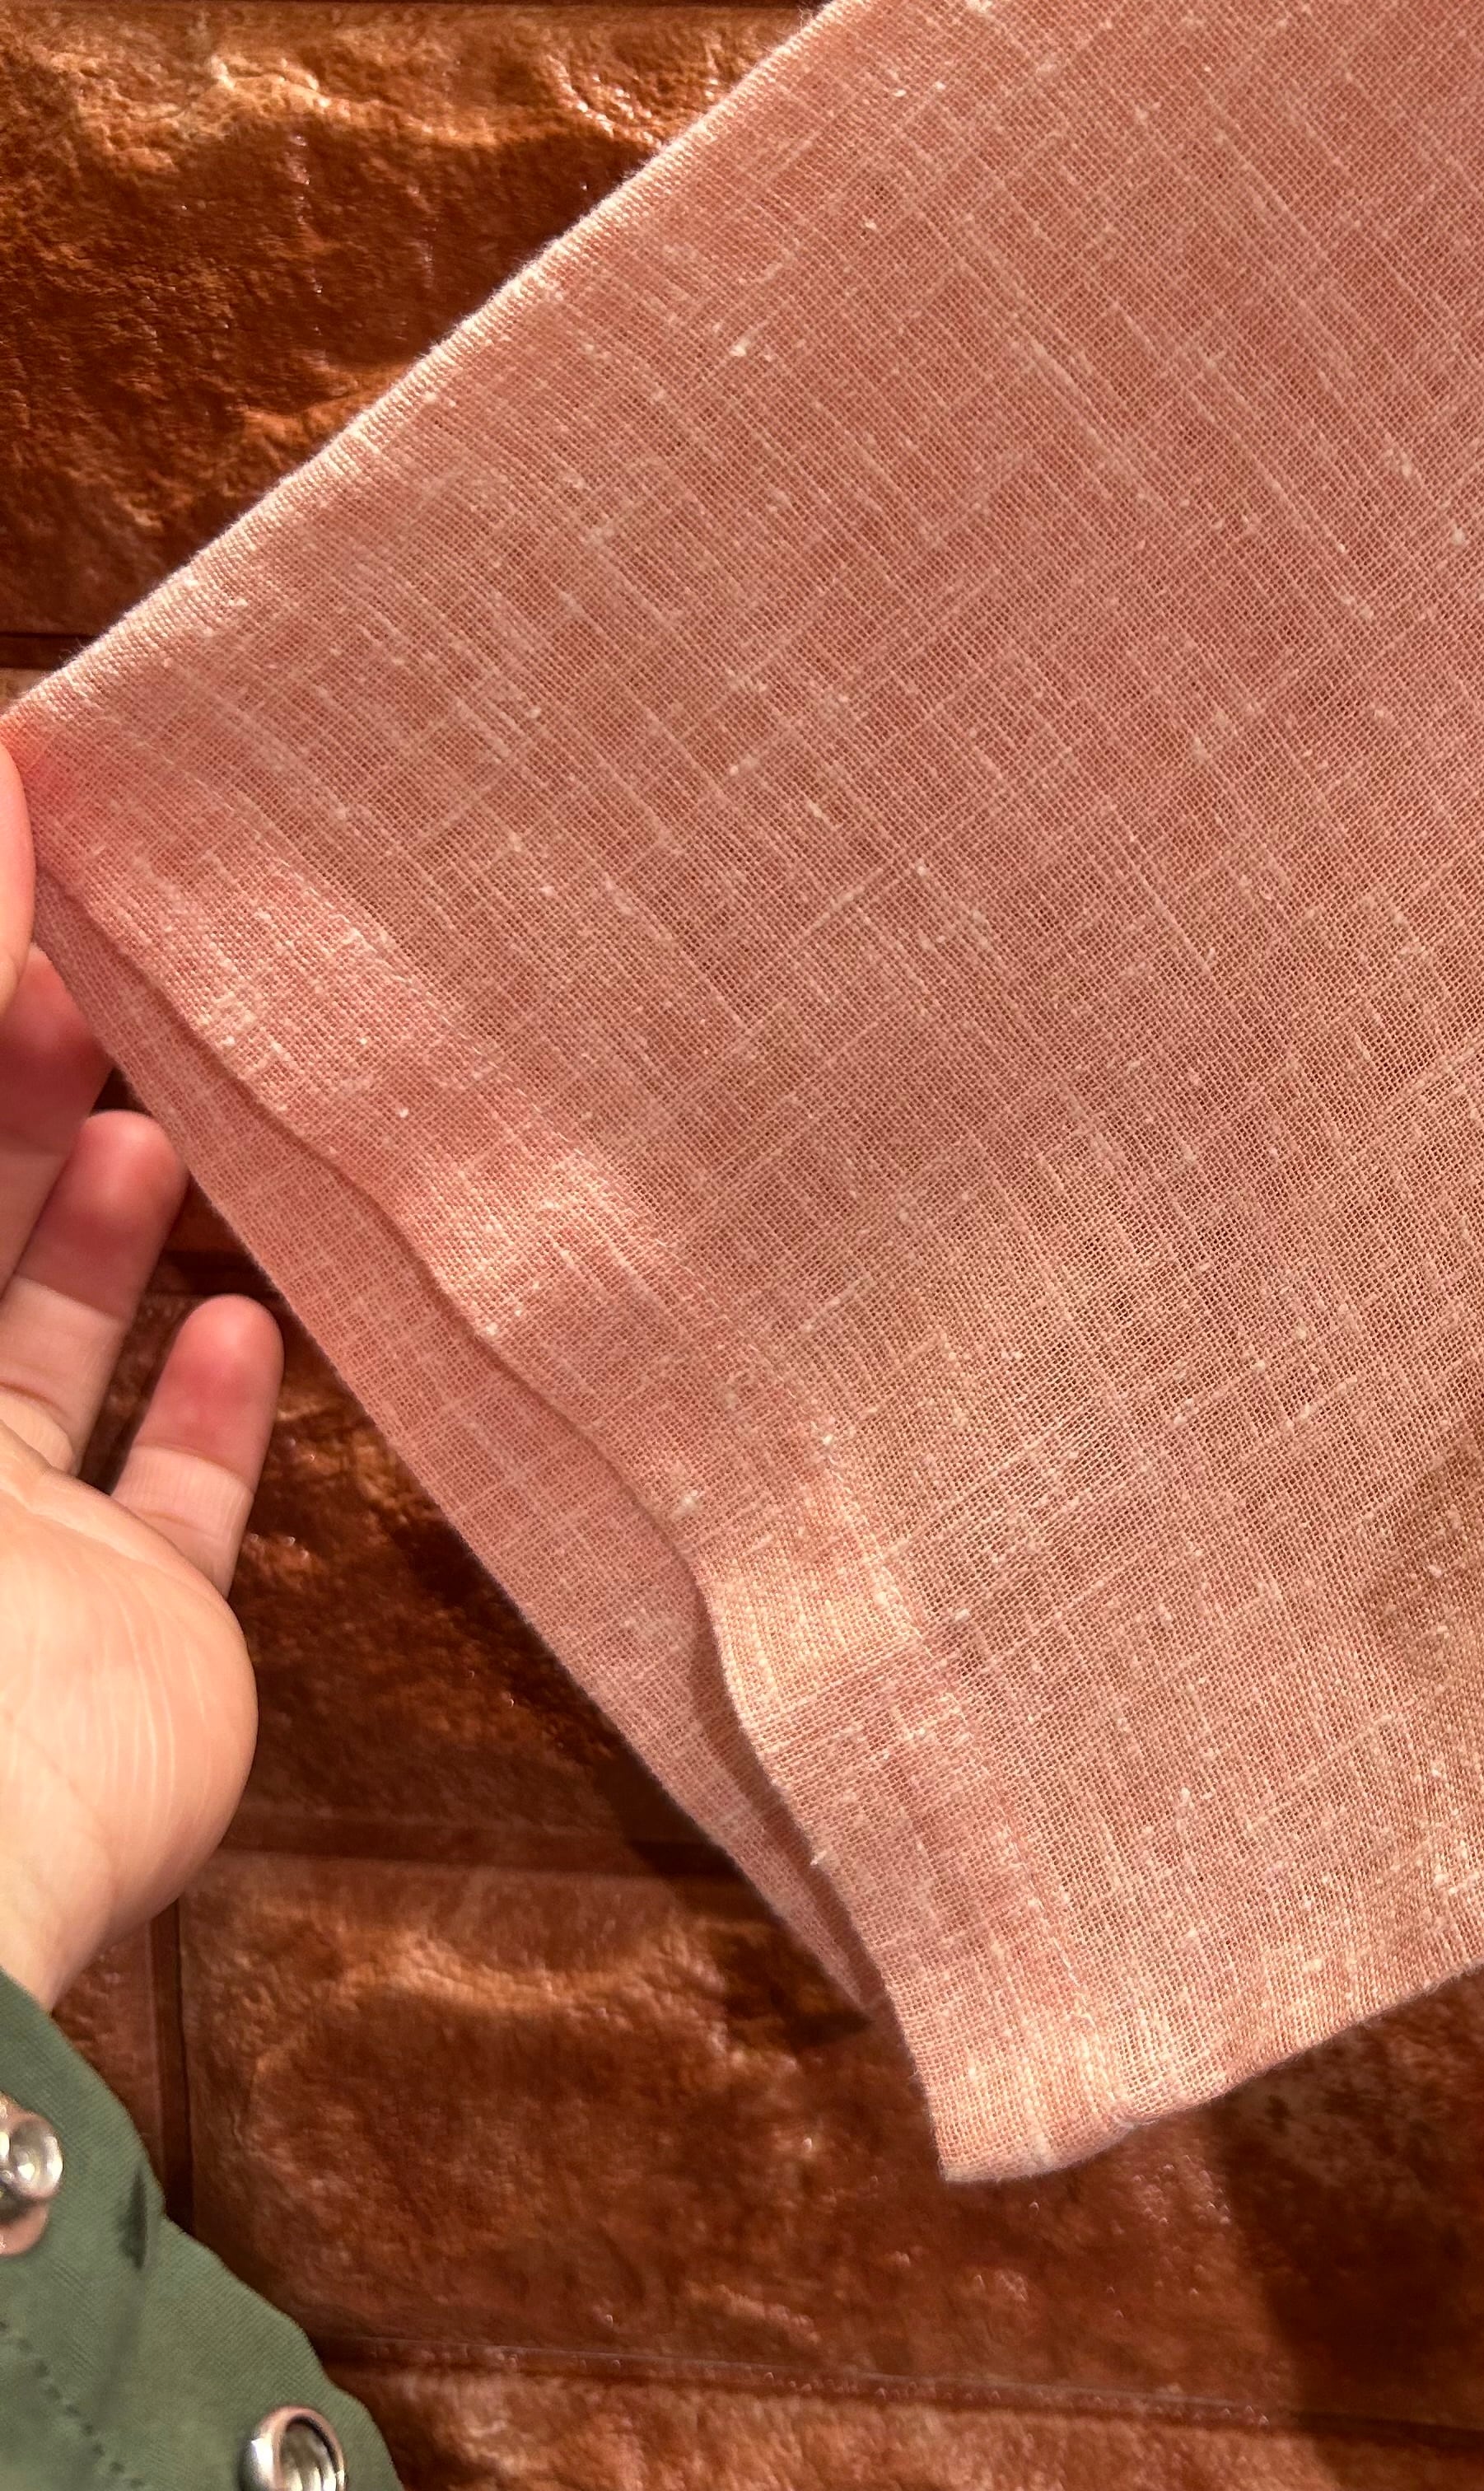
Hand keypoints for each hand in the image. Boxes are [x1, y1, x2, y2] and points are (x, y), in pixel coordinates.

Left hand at [0, 742, 280, 2008]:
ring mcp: (1, 1547)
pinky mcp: (136, 1631)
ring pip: (44, 1352)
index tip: (16, 846)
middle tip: (87, 962)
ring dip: (94, 1226)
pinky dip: (213, 1409)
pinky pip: (179, 1506)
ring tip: (145, 1114)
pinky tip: (245, 1317)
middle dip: (2, 1084)